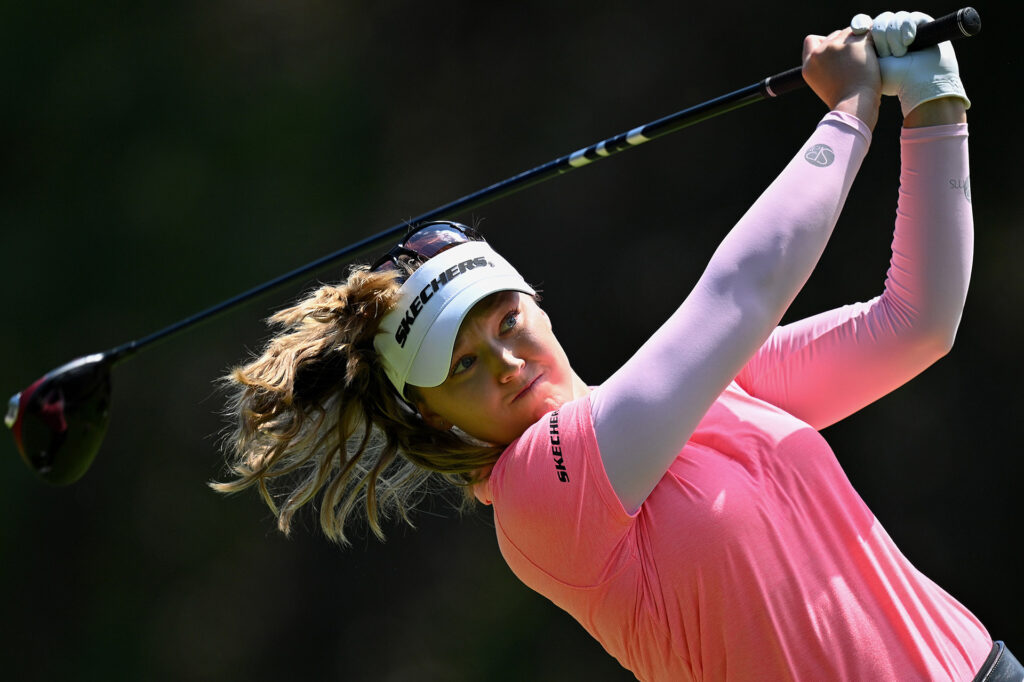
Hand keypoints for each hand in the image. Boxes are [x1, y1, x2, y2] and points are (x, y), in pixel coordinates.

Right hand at [802, 27, 880, 128]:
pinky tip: (875, 55)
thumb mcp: (825, 84)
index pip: (811, 41)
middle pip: (834, 35)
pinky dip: (872, 42)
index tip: (835, 51)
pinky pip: (866, 34)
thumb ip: (826, 66)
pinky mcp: (855, 43)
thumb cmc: (844, 101)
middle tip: (856, 61)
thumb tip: (842, 49)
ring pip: (850, 32)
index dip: (824, 42)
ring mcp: (836, 46)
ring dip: (859, 42)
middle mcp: (819, 53)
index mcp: (808, 65)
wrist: (854, 106)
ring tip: (865, 62)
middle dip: (845, 43)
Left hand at [851, 10, 969, 116]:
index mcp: (875, 45)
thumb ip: (858, 45)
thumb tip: (856, 28)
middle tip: (887, 54)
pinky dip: (908, 27)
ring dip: (894, 36)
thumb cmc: (891, 79)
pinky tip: (908, 41)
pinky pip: (911, 17)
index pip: (865, 24)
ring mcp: (907, 31)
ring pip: (895, 18)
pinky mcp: (924, 27)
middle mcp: (892, 36)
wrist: (917, 84)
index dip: (861, 24)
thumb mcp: (868, 63)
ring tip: (900, 53)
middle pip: (880, 21)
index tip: (858, 29)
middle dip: (881, 36)